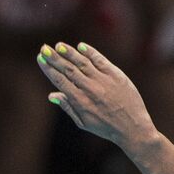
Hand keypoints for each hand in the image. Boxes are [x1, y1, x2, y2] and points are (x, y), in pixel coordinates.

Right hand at [36, 41, 157, 148]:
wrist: (133, 128)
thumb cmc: (106, 127)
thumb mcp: (84, 123)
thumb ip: (68, 107)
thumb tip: (51, 95)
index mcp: (80, 101)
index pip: (60, 80)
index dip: (48, 68)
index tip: (40, 58)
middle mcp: (90, 89)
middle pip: (68, 69)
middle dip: (54, 57)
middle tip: (44, 48)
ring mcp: (103, 81)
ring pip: (82, 62)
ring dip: (70, 53)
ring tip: (59, 45)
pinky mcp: (116, 75)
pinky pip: (100, 60)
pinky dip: (90, 52)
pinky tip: (81, 46)